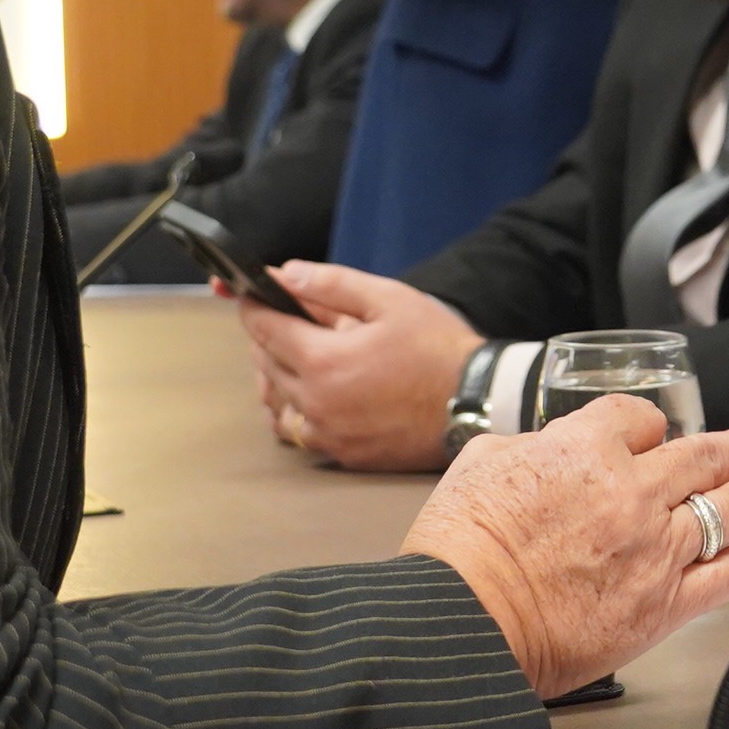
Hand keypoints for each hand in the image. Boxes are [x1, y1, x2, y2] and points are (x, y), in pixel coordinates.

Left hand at [238, 262, 481, 470]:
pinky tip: (312, 395)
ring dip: (278, 376)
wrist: (477, 402)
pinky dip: (295, 411)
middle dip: (268, 336)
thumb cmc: (437, 348)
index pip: (264, 329)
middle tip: (286, 318)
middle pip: (266, 364)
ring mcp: (328, 434)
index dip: (253, 306)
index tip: (251, 294)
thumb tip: (286, 274)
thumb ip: (332, 284)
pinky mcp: (343, 454)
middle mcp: (315, 403)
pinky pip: (299, 432)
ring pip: (277, 402)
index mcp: (323, 361)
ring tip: (299, 357)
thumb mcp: (389, 300)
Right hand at [404, 395, 728, 698]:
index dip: (648, 423)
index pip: (637, 418)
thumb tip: (546, 450)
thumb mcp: (479, 464)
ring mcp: (655, 548)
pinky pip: (728, 574)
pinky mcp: (664, 604)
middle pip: (703, 456)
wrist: (465, 625)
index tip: (654, 432)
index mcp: (584, 449)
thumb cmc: (460, 552)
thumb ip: (528, 448)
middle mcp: (632, 492)